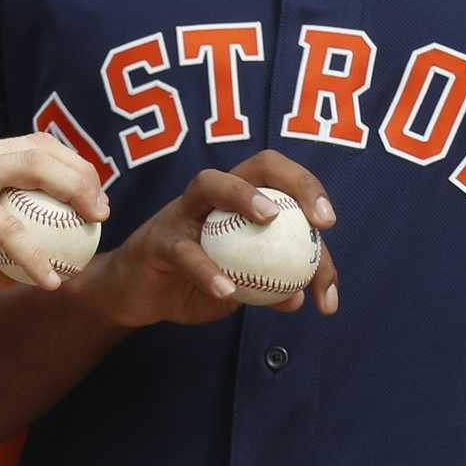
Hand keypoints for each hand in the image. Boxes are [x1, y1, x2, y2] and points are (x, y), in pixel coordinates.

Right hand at [0, 134, 108, 289]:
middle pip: (41, 148)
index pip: (27, 145)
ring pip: (35, 170)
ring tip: (94, 228)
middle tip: (102, 209)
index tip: (85, 191)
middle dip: (81, 173)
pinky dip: (33, 255)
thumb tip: (8, 278)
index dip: (63, 163)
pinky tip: (48, 279)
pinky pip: (7, 228)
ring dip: (73, 195)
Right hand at [71, 149, 339, 330]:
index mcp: (238, 201)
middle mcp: (212, 197)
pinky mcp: (156, 240)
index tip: (330, 224)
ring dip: (243, 195)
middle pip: (257, 166)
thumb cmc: (191, 281)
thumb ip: (268, 287)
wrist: (136, 296)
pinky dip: (206, 269)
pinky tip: (227, 290)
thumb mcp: (238, 287)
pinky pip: (183, 249)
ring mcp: (180, 213)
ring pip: (210, 184)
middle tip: (320, 220)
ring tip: (270, 220)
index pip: (281, 180)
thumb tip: (302, 300)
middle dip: (295, 182)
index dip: (310, 191)